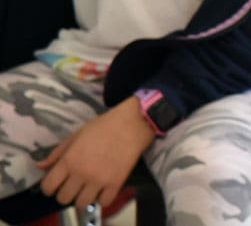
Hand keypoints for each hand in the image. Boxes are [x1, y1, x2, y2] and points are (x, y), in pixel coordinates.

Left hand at [37, 100, 153, 208]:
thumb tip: (40, 167)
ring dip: (83, 198)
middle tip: (73, 186)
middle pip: (63, 198)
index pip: (48, 186)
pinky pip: (104, 202)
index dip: (49, 187)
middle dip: (65, 194)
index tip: (55, 184)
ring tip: (88, 189)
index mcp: (69, 160)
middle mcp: (81, 173)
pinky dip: (102, 198)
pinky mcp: (116, 183)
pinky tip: (103, 189)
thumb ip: (57, 153)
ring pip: (82, 204)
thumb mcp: (75, 136)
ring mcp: (99, 180)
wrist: (132, 123)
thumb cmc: (102, 126)